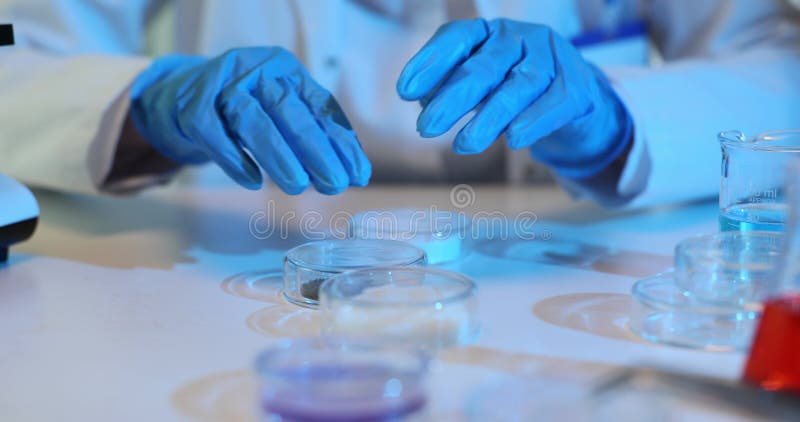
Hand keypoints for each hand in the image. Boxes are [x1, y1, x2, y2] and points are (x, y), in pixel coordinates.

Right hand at [130, 47, 370, 193]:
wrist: (179, 98)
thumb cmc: (243, 109)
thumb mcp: (280, 110)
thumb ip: (312, 134)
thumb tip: (351, 172)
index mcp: (285, 69)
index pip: (319, 105)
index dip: (340, 141)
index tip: (358, 175)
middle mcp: (254, 69)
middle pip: (288, 110)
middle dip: (316, 150)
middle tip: (334, 184)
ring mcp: (219, 85)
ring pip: (251, 119)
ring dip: (278, 155)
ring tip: (298, 186)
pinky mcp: (191, 108)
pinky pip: (214, 135)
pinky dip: (235, 160)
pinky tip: (253, 181)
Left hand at [397, 18, 632, 178]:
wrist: (574, 101)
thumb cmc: (511, 90)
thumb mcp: (478, 86)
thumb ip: (449, 88)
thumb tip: (420, 99)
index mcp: (489, 33)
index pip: (457, 39)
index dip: (430, 63)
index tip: (405, 91)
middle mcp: (520, 38)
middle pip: (484, 67)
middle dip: (452, 98)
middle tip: (426, 127)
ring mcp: (552, 58)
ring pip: (519, 86)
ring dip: (489, 117)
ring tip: (464, 145)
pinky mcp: (576, 86)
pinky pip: (553, 103)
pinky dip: (533, 121)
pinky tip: (514, 140)